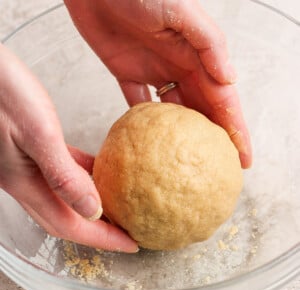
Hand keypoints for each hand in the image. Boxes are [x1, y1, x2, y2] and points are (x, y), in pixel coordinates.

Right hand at [0, 44, 137, 252]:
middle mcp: (28, 181)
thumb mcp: (37, 133)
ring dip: (92, 208)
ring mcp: (30, 167)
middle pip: (69, 219)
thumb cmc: (5, 94)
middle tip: (127, 233)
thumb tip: (92, 209)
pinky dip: (84, 179)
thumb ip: (62, 174)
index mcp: (27, 183)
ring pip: (67, 199)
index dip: (102, 239)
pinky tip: (98, 172)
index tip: (130, 244)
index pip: (71, 225)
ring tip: (117, 209)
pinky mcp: (35, 151)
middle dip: (100, 231)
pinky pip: (65, 174)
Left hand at [64, 0, 251, 167]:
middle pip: (202, 110)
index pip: (222, 99)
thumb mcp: (181, 11)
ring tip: (190, 159)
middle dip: (214, 138)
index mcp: (196, 55)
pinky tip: (151, 138)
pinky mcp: (127, 72)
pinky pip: (139, 102)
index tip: (243, 157)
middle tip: (220, 166)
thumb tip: (230, 79)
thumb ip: (209, 44)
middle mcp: (178, 66)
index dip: (235, 129)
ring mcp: (153, 71)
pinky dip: (146, 120)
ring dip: (183, 134)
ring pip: (174, 110)